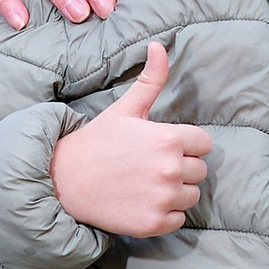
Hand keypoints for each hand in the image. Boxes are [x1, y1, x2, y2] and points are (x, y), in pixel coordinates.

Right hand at [49, 42, 210, 236]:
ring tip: (146, 184)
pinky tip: (141, 202)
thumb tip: (159, 45)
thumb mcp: (125, 109)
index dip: (184, 145)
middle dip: (181, 168)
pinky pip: (179, 219)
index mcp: (169, 138)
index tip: (161, 147)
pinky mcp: (154, 224)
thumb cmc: (97, 142)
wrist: (64, 181)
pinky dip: (164, 214)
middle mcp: (170, 169)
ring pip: (191, 196)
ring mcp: (163, 198)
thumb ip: (150, 80)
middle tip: (150, 166)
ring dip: (175, 192)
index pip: (204, 144)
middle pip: (200, 171)